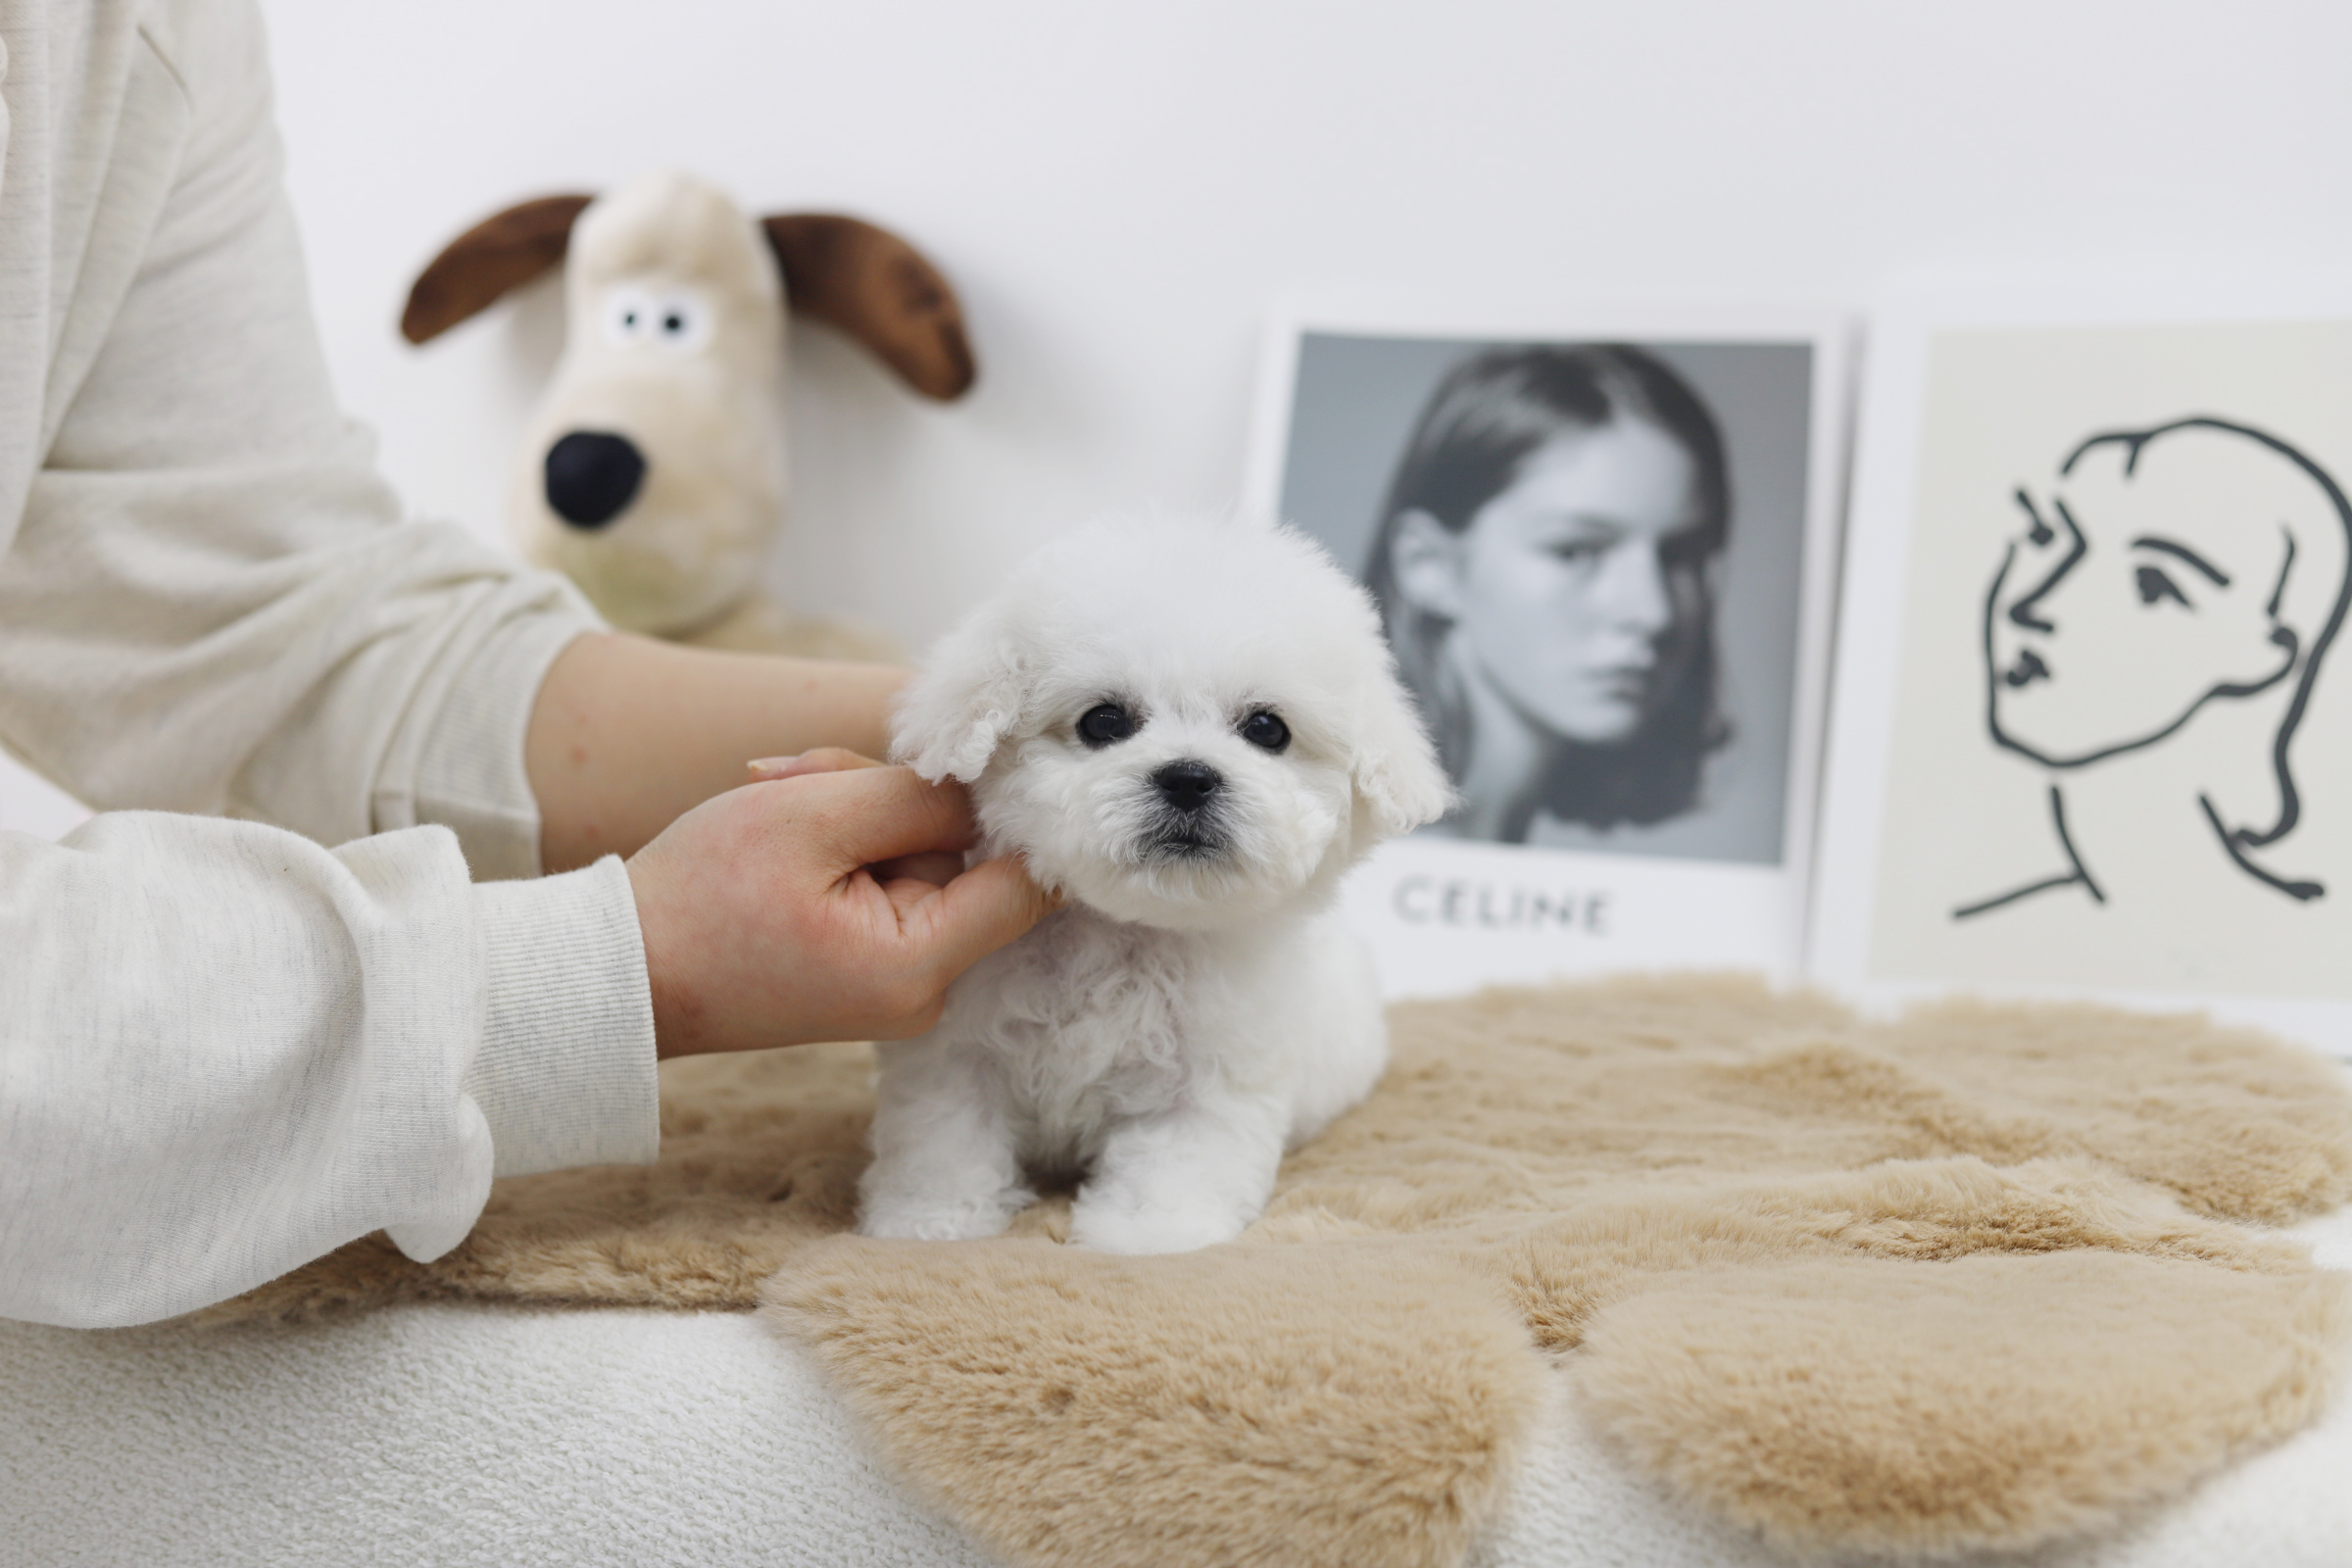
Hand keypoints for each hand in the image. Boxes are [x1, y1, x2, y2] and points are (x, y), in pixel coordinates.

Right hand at [626, 755, 1052, 1056]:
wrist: (621, 971)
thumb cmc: (703, 895)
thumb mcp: (816, 817)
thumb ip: (920, 800)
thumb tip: (997, 793)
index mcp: (921, 967)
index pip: (1028, 883)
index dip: (1008, 812)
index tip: (965, 762)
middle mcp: (925, 989)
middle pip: (963, 859)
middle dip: (894, 801)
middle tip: (812, 775)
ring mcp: (898, 981)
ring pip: (918, 859)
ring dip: (855, 812)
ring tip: (780, 797)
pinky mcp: (871, 966)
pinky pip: (887, 882)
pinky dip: (842, 843)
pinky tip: (789, 824)